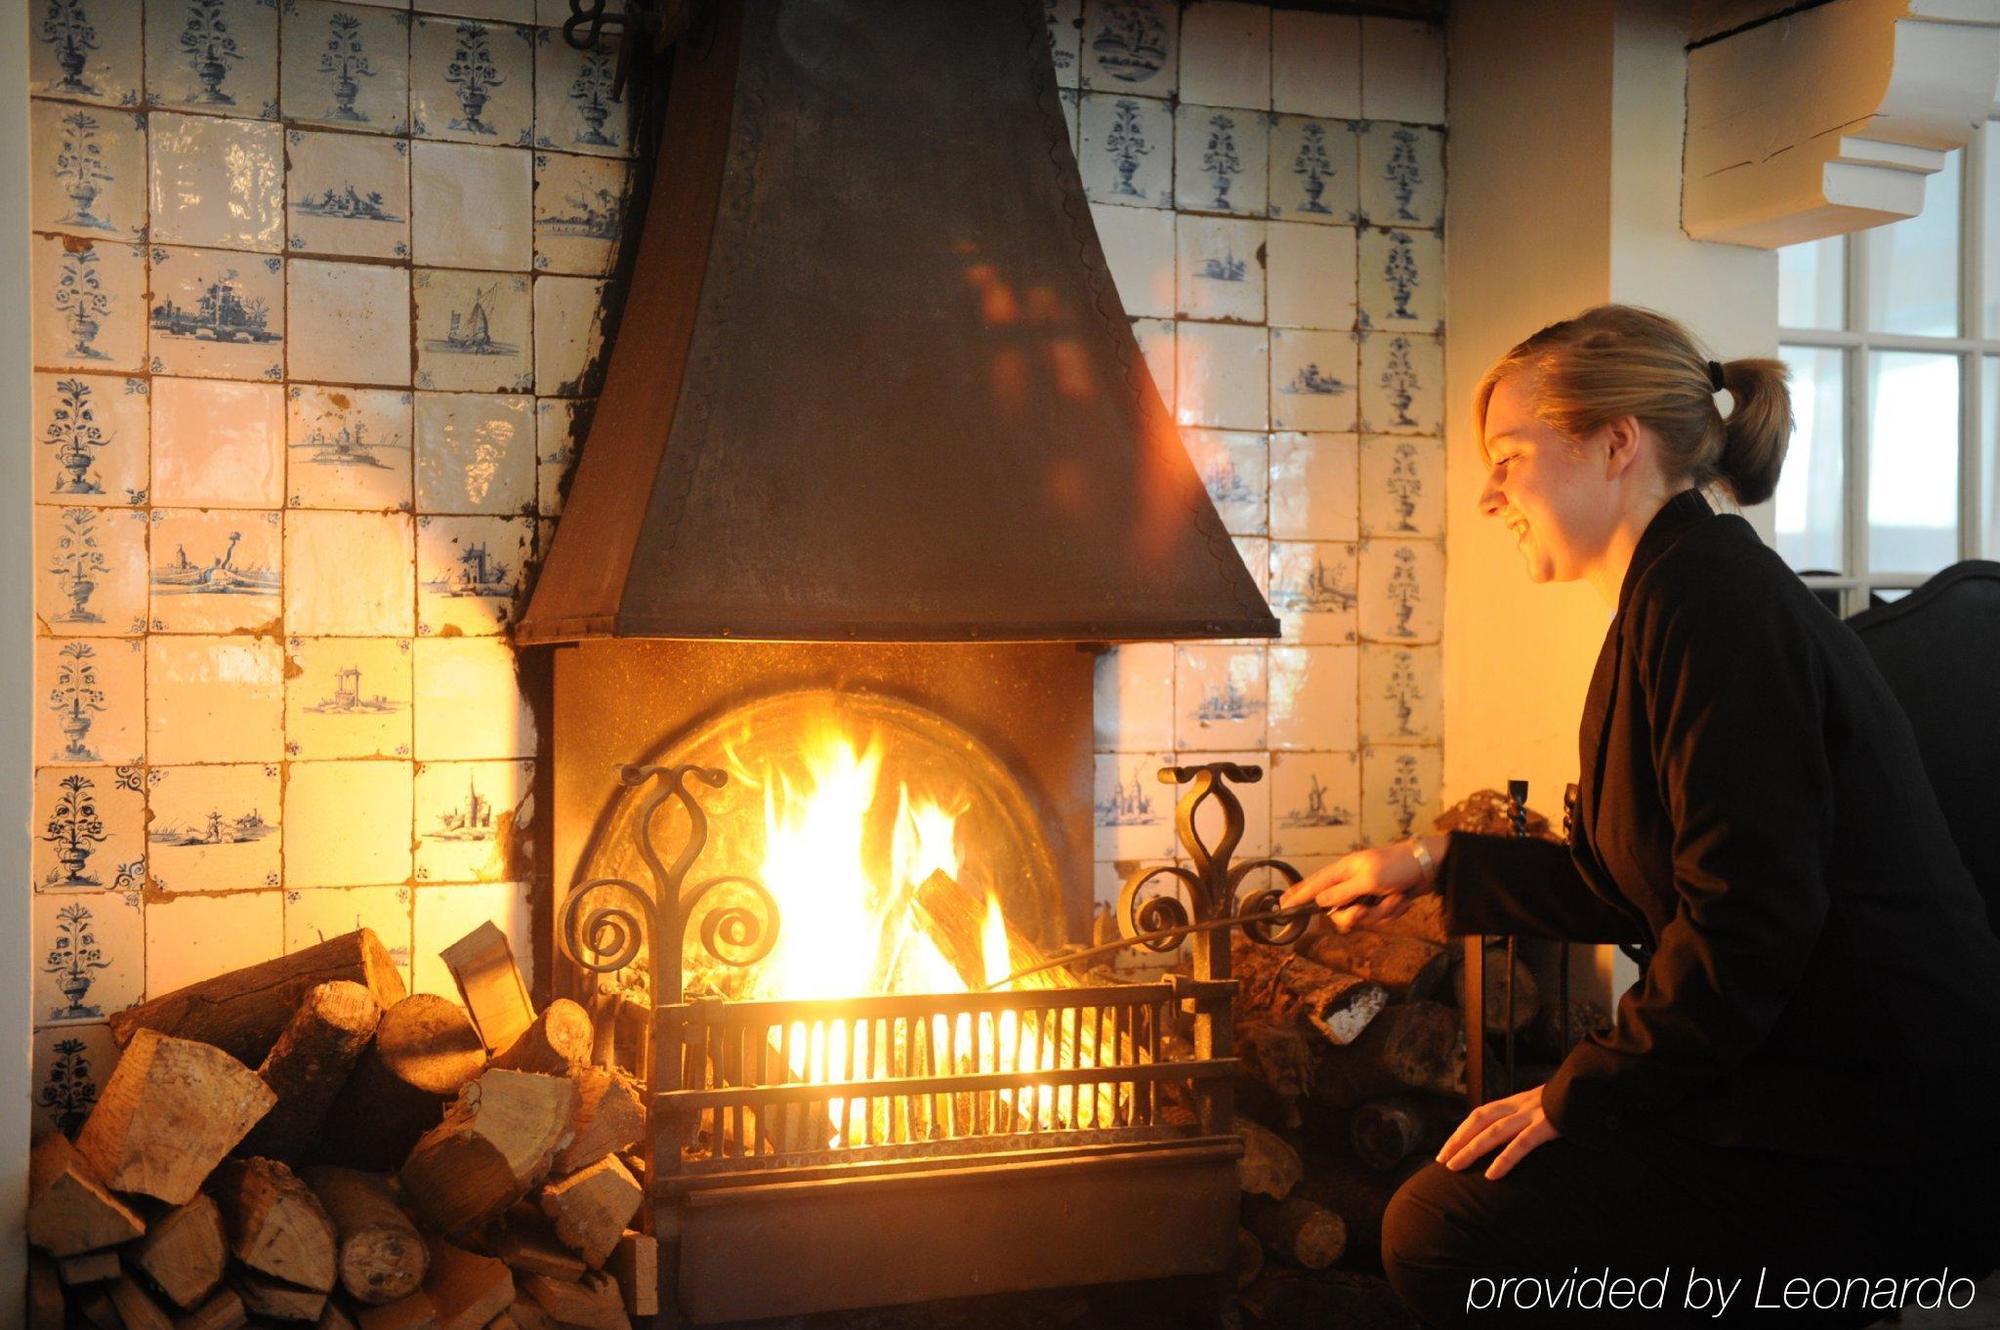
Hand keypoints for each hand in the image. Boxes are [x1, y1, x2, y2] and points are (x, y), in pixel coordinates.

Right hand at [1277, 836, 1441, 932]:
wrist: (1430, 868)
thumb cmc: (1398, 866)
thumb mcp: (1368, 879)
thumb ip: (1342, 892)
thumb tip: (1319, 901)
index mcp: (1344, 871)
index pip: (1314, 885)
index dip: (1298, 895)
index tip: (1283, 906)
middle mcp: (1352, 883)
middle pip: (1338, 911)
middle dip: (1356, 915)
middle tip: (1367, 909)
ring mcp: (1367, 894)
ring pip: (1362, 918)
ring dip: (1382, 912)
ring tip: (1396, 897)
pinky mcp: (1382, 902)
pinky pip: (1379, 918)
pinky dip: (1393, 911)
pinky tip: (1403, 899)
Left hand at [1436, 1083, 1559, 1179]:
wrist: (1591, 1086)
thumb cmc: (1567, 1102)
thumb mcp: (1540, 1107)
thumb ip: (1524, 1118)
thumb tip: (1507, 1137)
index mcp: (1514, 1102)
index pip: (1479, 1115)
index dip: (1460, 1132)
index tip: (1445, 1151)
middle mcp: (1518, 1106)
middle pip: (1479, 1122)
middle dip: (1458, 1141)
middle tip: (1442, 1162)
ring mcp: (1532, 1115)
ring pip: (1493, 1133)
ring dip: (1471, 1150)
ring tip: (1455, 1167)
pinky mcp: (1547, 1126)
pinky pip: (1521, 1144)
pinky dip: (1504, 1159)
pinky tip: (1492, 1175)